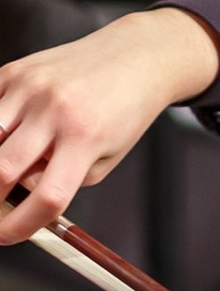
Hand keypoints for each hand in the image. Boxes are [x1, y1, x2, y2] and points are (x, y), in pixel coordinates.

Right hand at [0, 9, 219, 243]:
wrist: (136, 55)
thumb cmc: (124, 110)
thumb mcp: (106, 156)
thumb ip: (63, 181)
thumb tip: (15, 202)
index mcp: (86, 136)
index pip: (46, 197)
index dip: (20, 226)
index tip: (7, 235)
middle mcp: (55, 110)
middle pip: (1, 173)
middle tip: (0, 206)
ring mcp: (30, 88)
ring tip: (10, 167)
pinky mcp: (14, 72)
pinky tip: (8, 136)